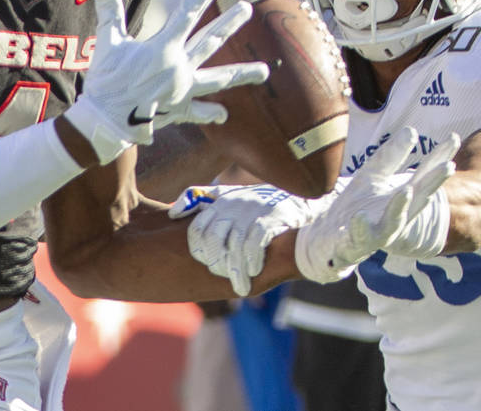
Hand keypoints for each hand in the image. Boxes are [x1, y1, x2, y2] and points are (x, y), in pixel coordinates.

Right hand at [64, 0, 269, 163]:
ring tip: (265, 71)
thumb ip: (110, 11)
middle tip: (247, 8)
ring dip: (242, 74)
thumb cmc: (105, 80)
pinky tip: (225, 114)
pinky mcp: (178, 110)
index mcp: (163, 48)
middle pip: (210, 41)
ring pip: (218, 79)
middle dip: (230, 23)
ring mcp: (182, 90)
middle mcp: (179, 68)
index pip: (187, 14)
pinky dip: (211, 113)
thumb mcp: (107, 41)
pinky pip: (199, 112)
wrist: (105, 122)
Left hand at [169, 183, 330, 296]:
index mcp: (222, 200)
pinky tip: (253, 271)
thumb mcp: (232, 198)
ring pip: (233, 246)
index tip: (208, 263)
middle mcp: (234, 203)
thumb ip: (202, 201)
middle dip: (215, 262)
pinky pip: (254, 244)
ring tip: (239, 284)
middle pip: (212, 239)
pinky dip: (251, 261)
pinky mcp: (271, 218)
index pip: (196, 228)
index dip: (199, 250)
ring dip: (236, 269)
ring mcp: (253, 210)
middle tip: (222, 274)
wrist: (307, 205)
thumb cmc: (265, 205)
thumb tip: (173, 213)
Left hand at [295, 127, 458, 282]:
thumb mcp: (371, 176)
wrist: (326, 239)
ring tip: (406, 190)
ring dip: (401, 207)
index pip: (424, 177)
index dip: (439, 158)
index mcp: (400, 199)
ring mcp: (376, 232)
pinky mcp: (354, 244)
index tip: (454, 138)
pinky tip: (360, 216)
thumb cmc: (355, 206)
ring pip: (393, 223)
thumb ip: (391, 156)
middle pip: (418, 199)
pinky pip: (359, 238)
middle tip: (449, 166)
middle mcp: (394, 217)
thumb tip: (412, 130)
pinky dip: (361, 228)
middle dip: (433, 183)